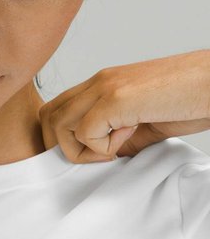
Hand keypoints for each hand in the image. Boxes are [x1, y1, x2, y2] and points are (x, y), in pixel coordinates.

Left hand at [38, 49, 209, 162]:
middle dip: (65, 147)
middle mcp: (98, 81)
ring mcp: (105, 87)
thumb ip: (117, 137)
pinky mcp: (116, 98)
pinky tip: (132, 135)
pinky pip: (85, 133)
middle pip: (48, 116)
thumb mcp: (145, 122)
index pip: (57, 110)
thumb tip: (98, 157)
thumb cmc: (189, 100)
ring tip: (119, 145)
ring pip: (58, 125)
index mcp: (102, 84)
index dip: (68, 139)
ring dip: (83, 149)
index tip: (104, 151)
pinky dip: (102, 148)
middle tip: (104, 155)